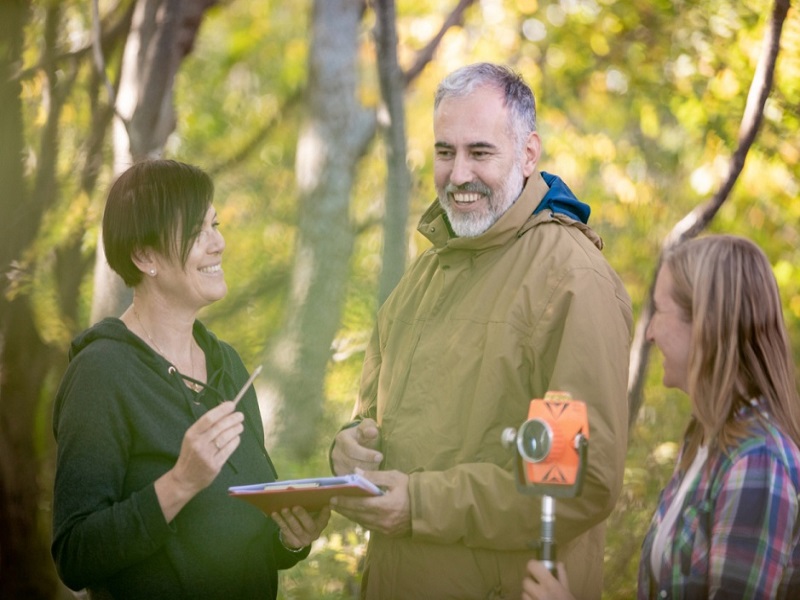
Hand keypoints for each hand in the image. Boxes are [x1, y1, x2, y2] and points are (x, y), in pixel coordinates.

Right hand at [156, 401, 244, 521]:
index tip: (232, 405)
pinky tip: (237, 437)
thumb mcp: (192, 438)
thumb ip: (205, 427)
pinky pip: (228, 450)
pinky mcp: (214, 465)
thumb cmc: (190, 455)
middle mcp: (198, 444)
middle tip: (240, 415)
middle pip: (220, 427)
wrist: (184, 479)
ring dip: (236, 429)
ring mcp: (206, 455)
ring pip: (226, 437)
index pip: (209, 418)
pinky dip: (235, 441)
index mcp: (191, 434)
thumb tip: (223, 411)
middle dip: (233, 419)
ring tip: (240, 426)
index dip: (222, 410)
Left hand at [272, 505, 330, 549]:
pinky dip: (280, 522)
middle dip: (302, 515)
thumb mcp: (312, 511)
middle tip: (295, 506)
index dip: (325, 512)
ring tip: (283, 509)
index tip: (324, 505)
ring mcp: (304, 540)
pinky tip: (275, 514)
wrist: (301, 535)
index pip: (325, 518)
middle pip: (309, 525)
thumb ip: (310, 502)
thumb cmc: (307, 517)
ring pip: (295, 528)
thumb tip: (294, 490)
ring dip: (288, 518)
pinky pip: (286, 531)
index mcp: (322, 524)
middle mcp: (315, 534)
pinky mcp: (294, 542)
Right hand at [330, 418, 382, 474]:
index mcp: (342, 439)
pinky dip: (363, 479)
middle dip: (369, 464)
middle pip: (353, 463)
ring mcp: (336, 465)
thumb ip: (369, 428)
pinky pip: (352, 481)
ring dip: (367, 472)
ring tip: (375, 466)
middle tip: (379, 462)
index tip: (380, 456)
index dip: (367, 454)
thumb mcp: (366, 427)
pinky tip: (370, 474)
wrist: (352, 443)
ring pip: (353, 474)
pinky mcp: (339, 475)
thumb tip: (372, 432)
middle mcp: (336, 453)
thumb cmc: (362, 435)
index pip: (352, 449)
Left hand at [331, 468, 409, 536]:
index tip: (333, 498)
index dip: (345, 502)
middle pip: (358, 515)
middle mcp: (384, 520)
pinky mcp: (389, 533)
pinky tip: (355, 513)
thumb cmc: (411, 489)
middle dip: (344, 509)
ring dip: (350, 515)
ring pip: (362, 522)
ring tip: (340, 508)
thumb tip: (356, 472)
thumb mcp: (394, 478)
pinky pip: (370, 526)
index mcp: (385, 506)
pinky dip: (361, 519)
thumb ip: (374, 476)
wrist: (428, 507)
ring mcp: (386, 529)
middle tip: (332, 503)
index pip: (359, 505)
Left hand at [522, 560, 572, 599]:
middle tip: (538, 586)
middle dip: (531, 583)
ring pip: (523, 594)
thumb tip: (558, 563)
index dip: (533, 566)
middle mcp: (539, 593)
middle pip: (525, 581)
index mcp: (550, 584)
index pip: (532, 566)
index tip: (536, 569)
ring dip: (529, 595)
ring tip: (539, 598)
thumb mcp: (568, 591)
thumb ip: (562, 576)